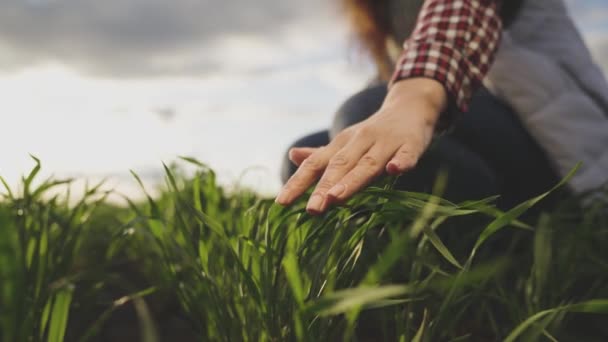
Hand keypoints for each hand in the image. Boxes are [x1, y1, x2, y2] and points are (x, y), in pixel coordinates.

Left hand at [275, 78, 447, 213]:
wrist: (410, 107)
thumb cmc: (373, 134)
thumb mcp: (345, 143)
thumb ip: (322, 154)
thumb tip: (292, 155)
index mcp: (341, 145)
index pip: (315, 164)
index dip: (298, 182)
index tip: (281, 202)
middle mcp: (360, 142)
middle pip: (340, 166)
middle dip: (325, 188)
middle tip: (312, 209)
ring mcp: (386, 142)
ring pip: (368, 163)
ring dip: (353, 180)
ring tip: (337, 197)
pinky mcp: (411, 144)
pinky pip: (406, 154)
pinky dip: (401, 162)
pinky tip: (394, 171)